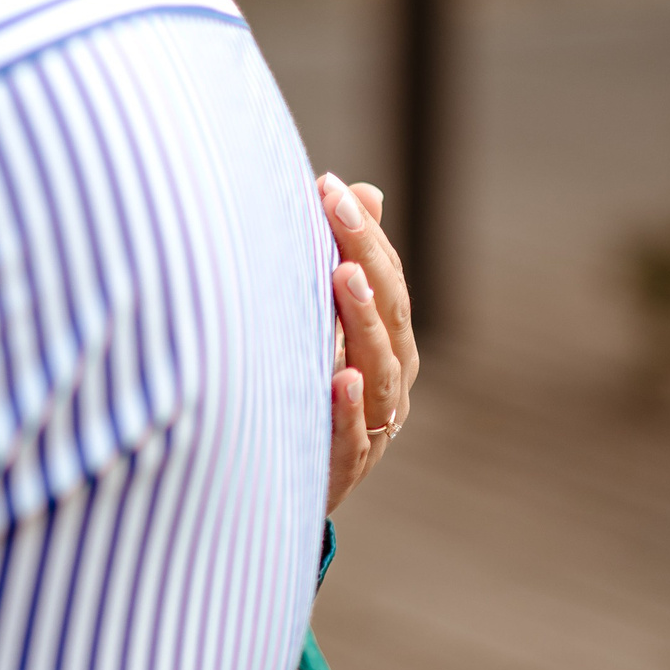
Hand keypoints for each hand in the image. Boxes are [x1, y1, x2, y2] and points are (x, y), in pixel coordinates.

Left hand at [319, 173, 418, 511]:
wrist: (279, 485)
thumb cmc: (302, 388)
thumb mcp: (320, 325)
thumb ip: (342, 262)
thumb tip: (365, 191)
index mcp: (388, 342)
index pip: (386, 278)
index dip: (363, 231)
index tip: (329, 185)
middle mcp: (391, 379)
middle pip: (389, 313)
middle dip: (365, 255)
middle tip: (337, 209)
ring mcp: (372, 422)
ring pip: (378, 368)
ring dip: (362, 320)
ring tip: (344, 276)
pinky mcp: (342, 464)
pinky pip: (349, 435)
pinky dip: (345, 406)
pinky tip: (339, 376)